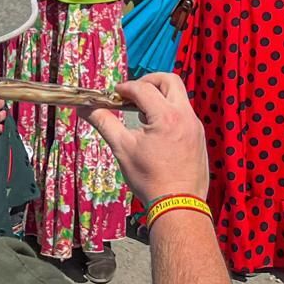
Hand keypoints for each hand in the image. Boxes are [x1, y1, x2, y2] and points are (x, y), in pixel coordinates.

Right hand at [87, 73, 210, 201]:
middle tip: (132, 93)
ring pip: (179, 96)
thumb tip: (85, 108)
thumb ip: (104, 123)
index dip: (125, 87)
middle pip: (169, 80)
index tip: (113, 94)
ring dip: (160, 95)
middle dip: (149, 81)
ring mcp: (195, 125)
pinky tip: (155, 128)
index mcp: (166, 116)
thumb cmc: (149, 178)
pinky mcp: (198, 135)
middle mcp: (185, 115)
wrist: (178, 204)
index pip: (143, 89)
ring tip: (141, 112)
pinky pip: (184, 112)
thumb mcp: (122, 148)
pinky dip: (169, 110)